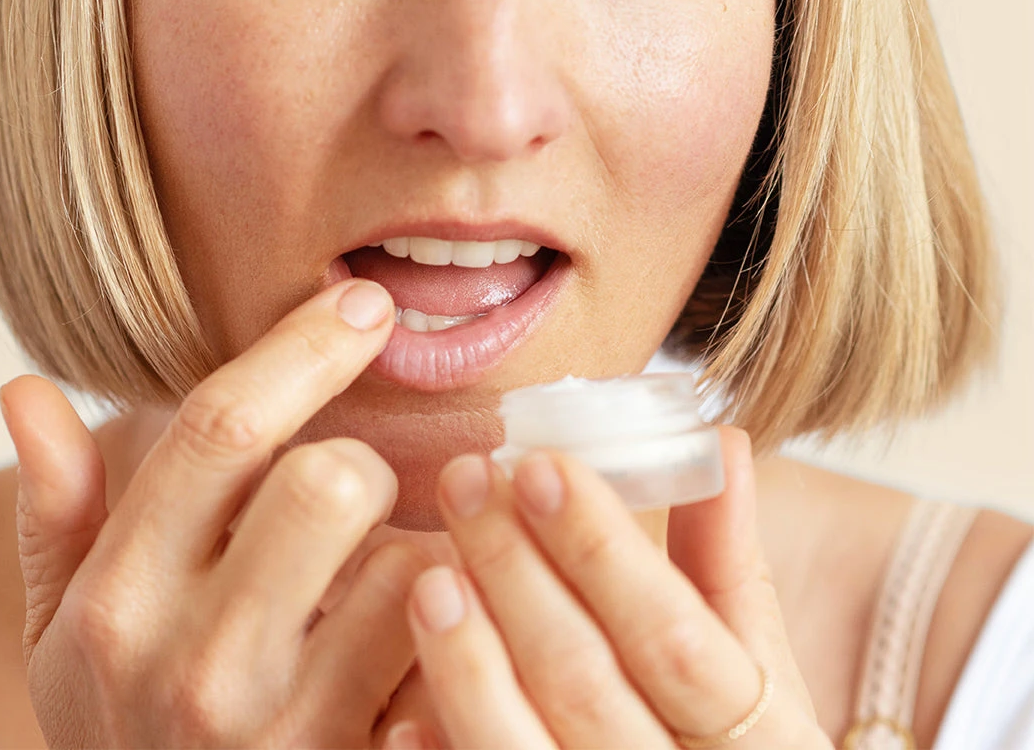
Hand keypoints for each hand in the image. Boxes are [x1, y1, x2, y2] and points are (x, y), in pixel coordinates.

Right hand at [1, 279, 431, 747]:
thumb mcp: (66, 634)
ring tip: (387, 571)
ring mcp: (286, 731)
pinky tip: (427, 629)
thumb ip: (57, 514)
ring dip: (416, 547)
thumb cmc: (125, 730)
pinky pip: (448, 650)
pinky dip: (453, 618)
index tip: (364, 305)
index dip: (305, 347)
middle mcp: (196, 664)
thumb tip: (26, 393)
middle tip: (358, 491)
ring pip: (408, 564)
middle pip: (330, 481)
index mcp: (121, 601)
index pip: (221, 429)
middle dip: (362, 463)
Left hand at [390, 427, 832, 748]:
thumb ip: (728, 562)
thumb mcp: (755, 663)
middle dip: (516, 573)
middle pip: (585, 680)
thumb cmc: (734, 742)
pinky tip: (402, 716)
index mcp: (755, 732)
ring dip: (470, 664)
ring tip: (429, 575)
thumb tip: (720, 439)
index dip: (602, 549)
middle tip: (463, 481)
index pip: (672, 633)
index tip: (539, 464)